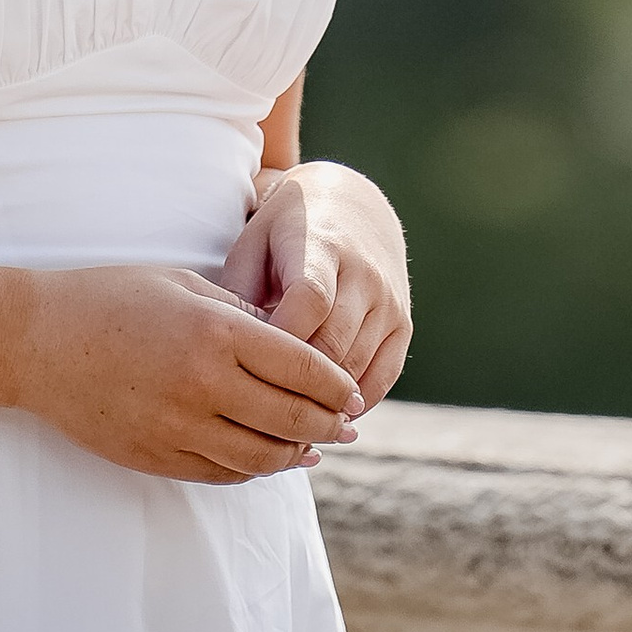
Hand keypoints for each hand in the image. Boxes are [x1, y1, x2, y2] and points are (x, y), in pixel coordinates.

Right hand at [13, 263, 363, 483]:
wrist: (37, 341)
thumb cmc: (113, 297)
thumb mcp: (186, 284)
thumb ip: (243, 313)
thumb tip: (296, 342)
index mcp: (216, 332)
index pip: (303, 368)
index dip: (338, 386)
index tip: (355, 393)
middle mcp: (203, 384)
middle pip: (291, 418)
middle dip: (329, 424)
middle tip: (350, 425)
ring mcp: (177, 427)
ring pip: (260, 457)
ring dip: (297, 455)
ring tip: (317, 448)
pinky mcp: (155, 455)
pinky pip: (221, 473)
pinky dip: (254, 470)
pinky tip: (269, 460)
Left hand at [219, 161, 411, 409]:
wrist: (352, 207)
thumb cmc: (285, 233)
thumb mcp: (254, 244)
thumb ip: (240, 293)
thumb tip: (227, 353)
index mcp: (322, 246)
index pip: (310, 300)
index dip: (282, 341)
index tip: (249, 369)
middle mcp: (364, 274)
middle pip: (334, 342)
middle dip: (297, 383)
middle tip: (260, 414)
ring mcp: (389, 301)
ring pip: (358, 365)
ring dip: (323, 400)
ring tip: (284, 424)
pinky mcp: (403, 324)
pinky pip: (384, 377)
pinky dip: (355, 403)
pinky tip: (323, 415)